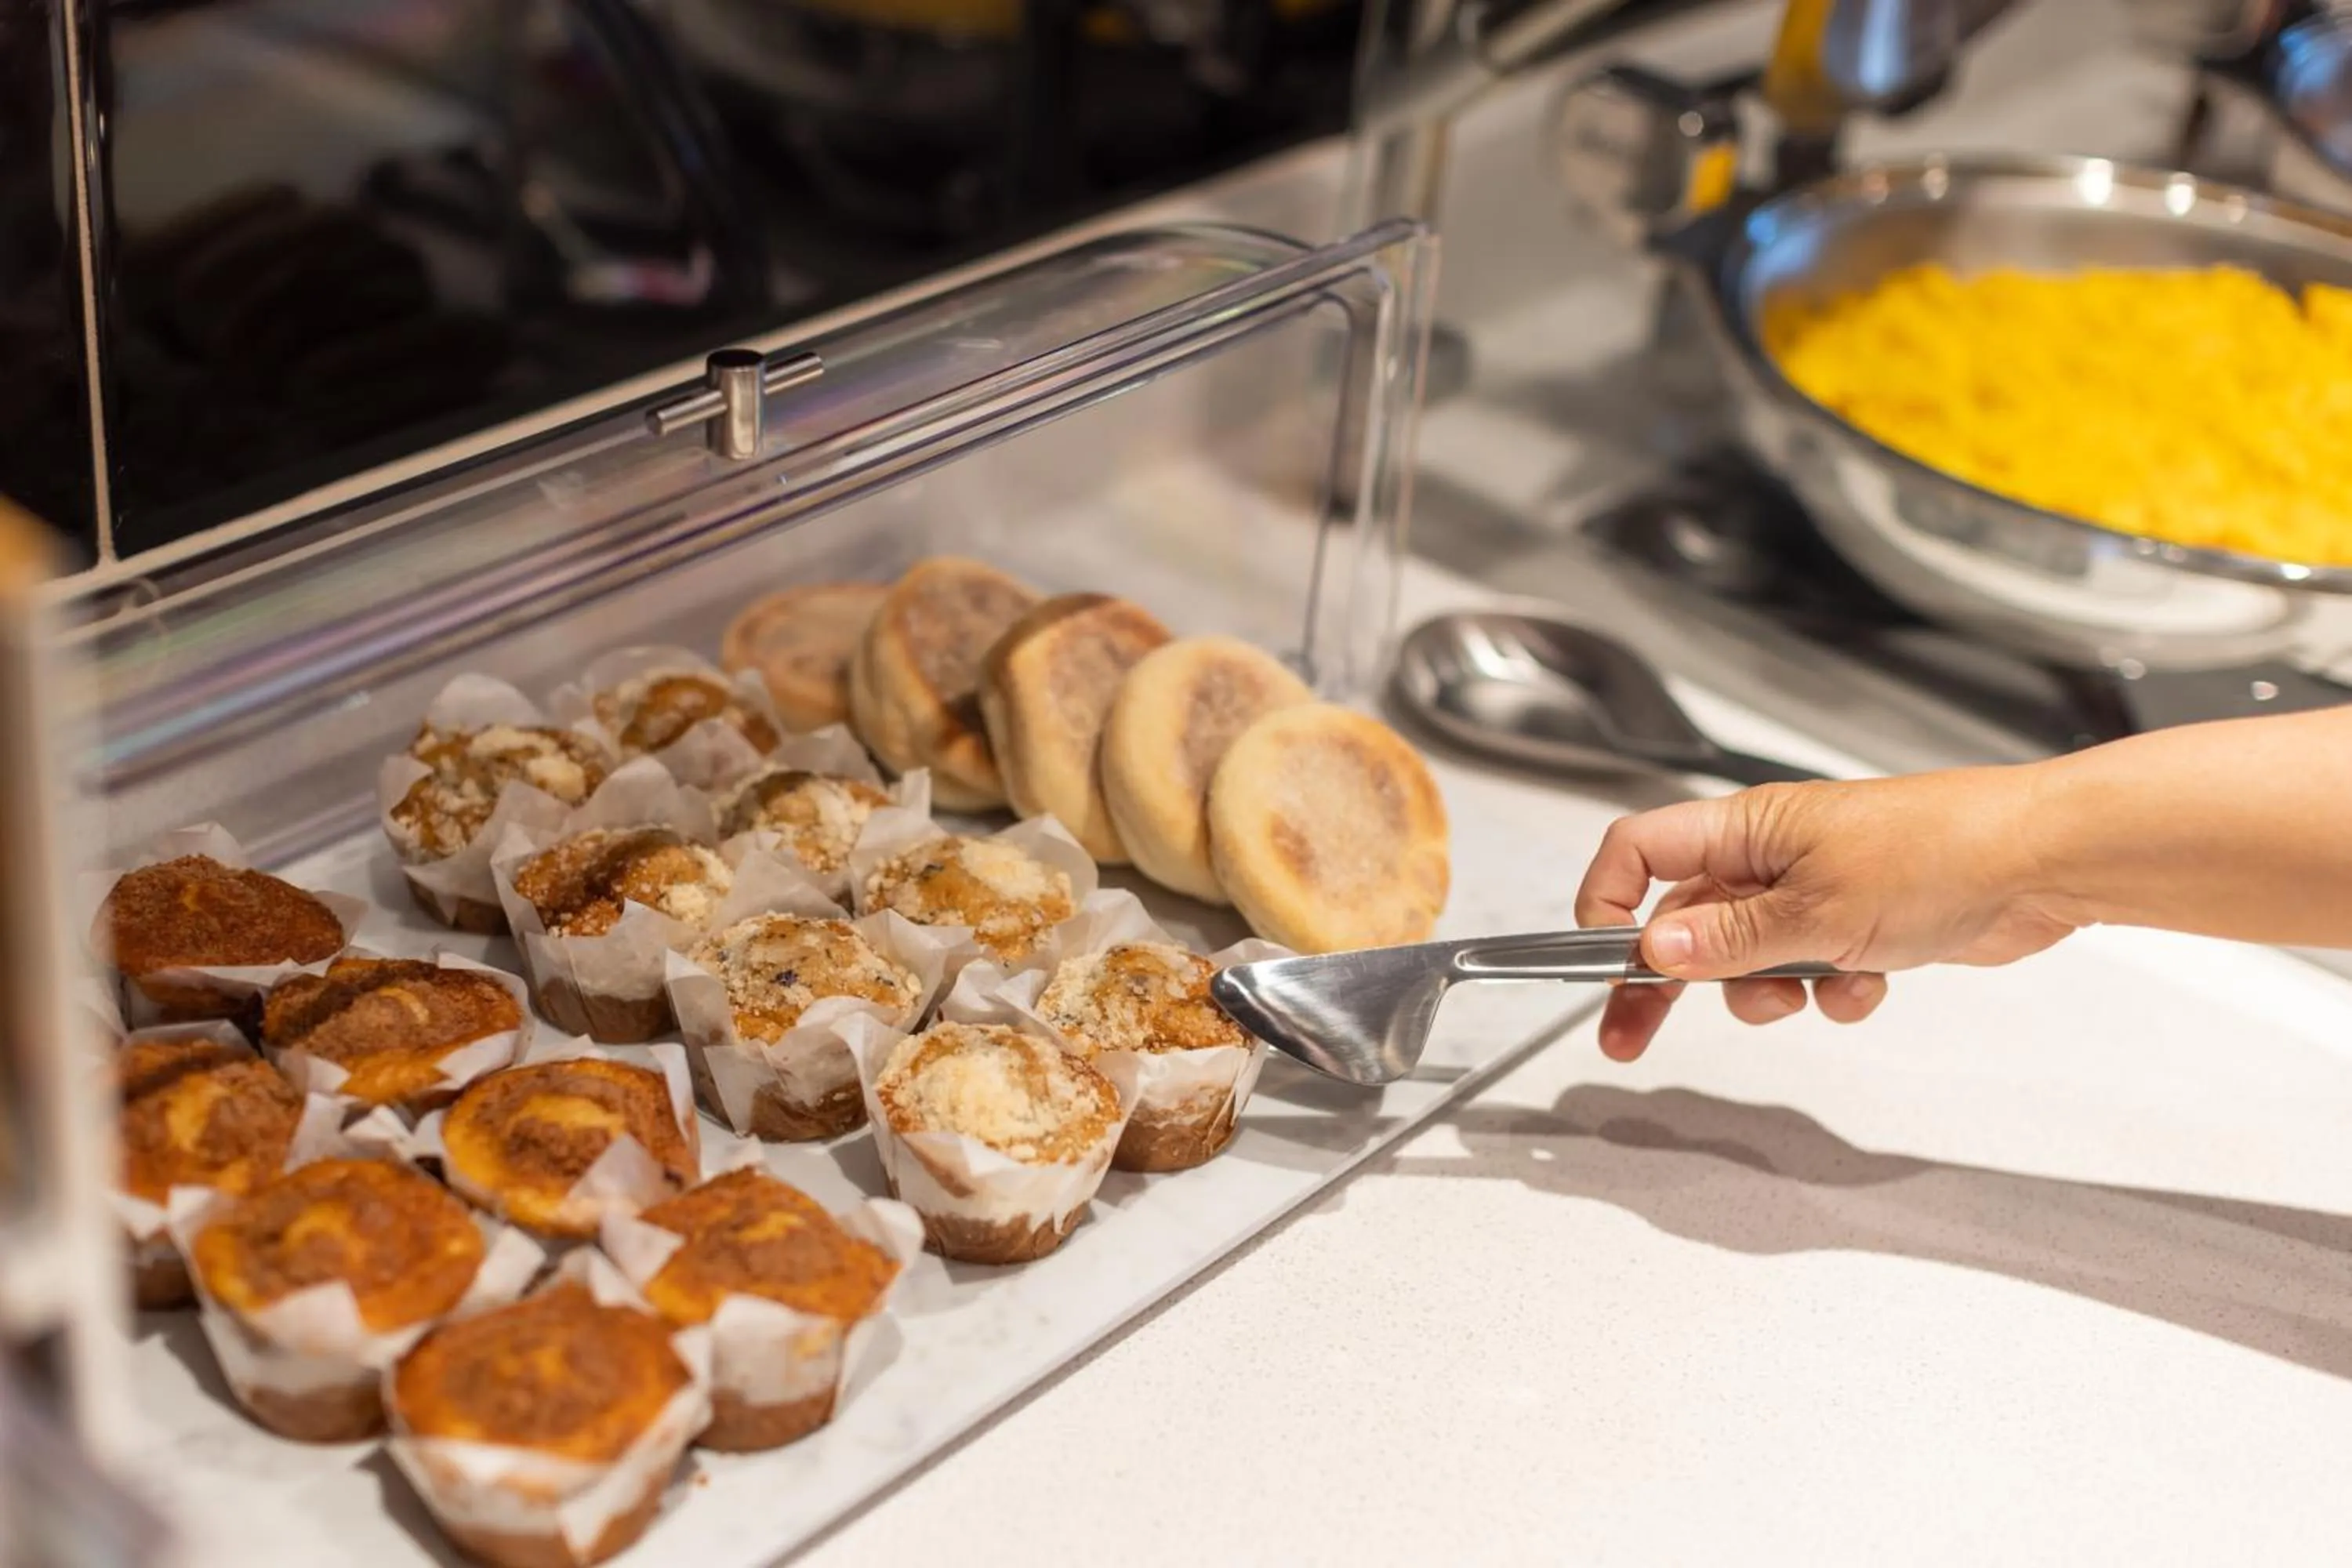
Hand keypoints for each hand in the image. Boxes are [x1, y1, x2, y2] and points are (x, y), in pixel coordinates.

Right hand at [1573, 769, 2083, 1060]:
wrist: (2042, 862)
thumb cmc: (1938, 853)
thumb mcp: (1815, 912)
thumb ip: (1728, 940)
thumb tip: (1650, 952)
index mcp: (1745, 829)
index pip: (1637, 851)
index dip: (1606, 901)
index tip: (1604, 960)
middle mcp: (1770, 854)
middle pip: (1681, 919)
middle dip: (1661, 982)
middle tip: (1628, 1037)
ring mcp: (1813, 888)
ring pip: (1747, 956)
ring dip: (1768, 991)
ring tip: (1808, 992)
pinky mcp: (1857, 920)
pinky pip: (1810, 971)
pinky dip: (1830, 991)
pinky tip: (1868, 985)